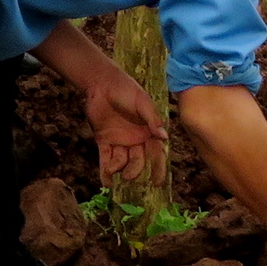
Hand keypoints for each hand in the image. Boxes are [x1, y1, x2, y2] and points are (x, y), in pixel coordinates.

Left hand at [82, 62, 169, 188]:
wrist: (102, 82)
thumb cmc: (126, 89)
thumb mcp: (142, 102)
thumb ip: (151, 120)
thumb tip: (164, 137)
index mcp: (147, 132)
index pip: (156, 154)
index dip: (158, 169)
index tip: (158, 183)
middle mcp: (134, 139)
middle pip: (137, 161)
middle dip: (134, 170)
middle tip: (128, 176)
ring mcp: (118, 140)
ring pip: (121, 161)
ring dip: (118, 169)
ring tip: (112, 170)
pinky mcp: (103, 139)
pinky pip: (105, 158)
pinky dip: (104, 171)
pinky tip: (106, 183)